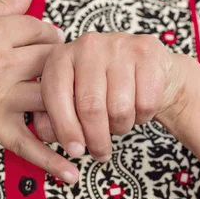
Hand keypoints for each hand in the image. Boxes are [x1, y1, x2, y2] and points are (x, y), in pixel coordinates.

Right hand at [0, 0, 78, 181]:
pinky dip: (51, 159)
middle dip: (64, 63)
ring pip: (52, 95)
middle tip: (66, 70)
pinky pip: (28, 143)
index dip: (50, 33)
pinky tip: (72, 171)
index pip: (41, 27)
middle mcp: (1, 61)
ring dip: (69, 102)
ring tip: (80, 107)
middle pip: (54, 59)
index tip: (50, 40)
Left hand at [34, 32, 195, 163]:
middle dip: (96, 139)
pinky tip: (136, 108)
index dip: (64, 127)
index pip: (55, 94)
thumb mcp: (70, 101)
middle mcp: (87, 45)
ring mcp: (119, 45)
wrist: (144, 68)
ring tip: (118, 123)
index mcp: (60, 56)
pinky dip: (142, 117)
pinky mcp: (147, 51)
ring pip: (119, 108)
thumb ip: (52, 120)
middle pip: (90, 106)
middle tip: (101, 153)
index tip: (75, 151)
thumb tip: (52, 136)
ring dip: (120, 127)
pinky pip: (145, 103)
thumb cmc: (99, 90)